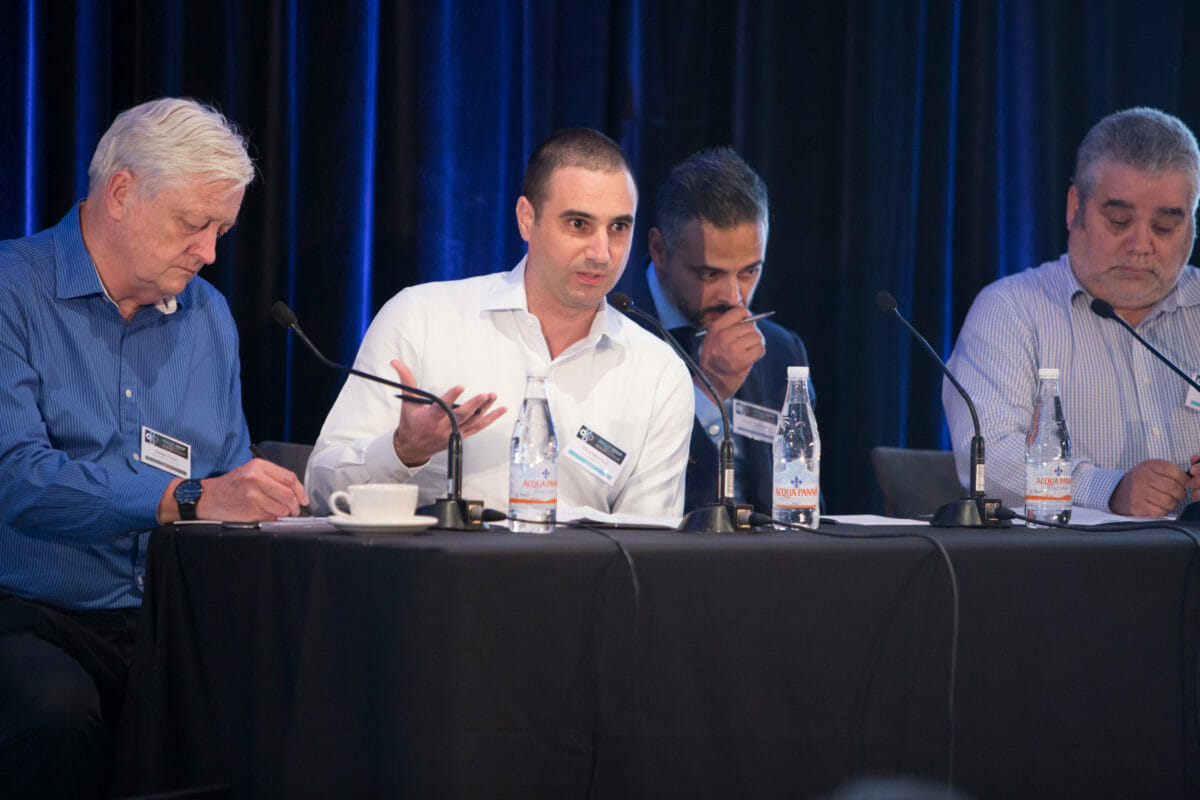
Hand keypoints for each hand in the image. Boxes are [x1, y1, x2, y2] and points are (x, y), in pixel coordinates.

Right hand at [158, 459, 309, 522]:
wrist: (206, 498)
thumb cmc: (229, 486)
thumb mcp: (250, 472)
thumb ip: (272, 478)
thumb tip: (295, 492)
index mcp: (258, 467)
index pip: (290, 478)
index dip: (300, 491)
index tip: (303, 499)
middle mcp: (256, 479)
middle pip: (288, 495)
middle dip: (295, 506)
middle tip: (294, 510)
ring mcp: (253, 496)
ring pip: (281, 509)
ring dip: (283, 514)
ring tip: (277, 512)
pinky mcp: (249, 510)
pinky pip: (270, 518)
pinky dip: (272, 519)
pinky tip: (264, 515)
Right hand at [389, 359, 506, 466]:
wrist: (413, 447)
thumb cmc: (411, 422)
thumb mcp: (407, 401)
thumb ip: (406, 380)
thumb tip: (395, 362)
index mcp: (429, 419)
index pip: (441, 407)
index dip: (451, 397)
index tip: (460, 387)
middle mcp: (442, 428)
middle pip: (460, 417)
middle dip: (474, 405)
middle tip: (484, 394)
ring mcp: (454, 434)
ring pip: (472, 422)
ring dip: (485, 410)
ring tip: (493, 397)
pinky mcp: (462, 436)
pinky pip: (479, 427)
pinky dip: (491, 419)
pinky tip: (501, 409)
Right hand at [697, 306, 765, 399]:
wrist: (710, 382)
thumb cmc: (714, 359)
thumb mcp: (712, 337)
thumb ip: (727, 325)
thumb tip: (747, 313)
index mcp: (716, 327)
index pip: (740, 310)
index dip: (747, 317)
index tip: (745, 325)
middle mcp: (723, 336)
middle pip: (751, 325)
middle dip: (752, 334)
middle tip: (745, 343)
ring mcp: (732, 348)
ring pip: (757, 337)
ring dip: (756, 344)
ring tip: (746, 351)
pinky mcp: (741, 360)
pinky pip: (760, 349)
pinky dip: (758, 354)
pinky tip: (749, 358)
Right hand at [1109, 459, 1191, 515]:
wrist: (1116, 494)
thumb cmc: (1139, 482)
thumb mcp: (1150, 469)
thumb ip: (1168, 471)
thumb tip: (1189, 480)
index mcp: (1146, 467)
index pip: (1173, 470)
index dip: (1183, 478)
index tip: (1182, 483)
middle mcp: (1141, 479)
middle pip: (1174, 488)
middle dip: (1180, 493)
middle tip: (1176, 495)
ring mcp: (1138, 495)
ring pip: (1169, 502)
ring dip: (1172, 503)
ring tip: (1165, 501)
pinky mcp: (1138, 509)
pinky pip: (1161, 512)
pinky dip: (1163, 511)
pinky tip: (1156, 507)